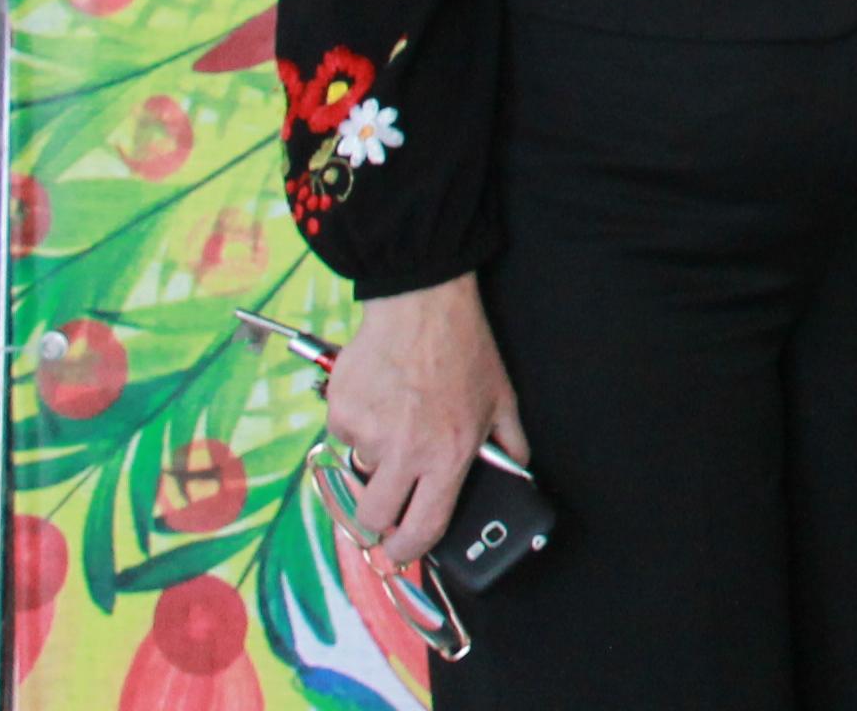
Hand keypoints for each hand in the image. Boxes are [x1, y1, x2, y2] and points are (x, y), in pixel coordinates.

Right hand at [328, 277, 529, 567]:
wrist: (421, 305)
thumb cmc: (464, 350)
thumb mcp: (502, 399)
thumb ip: (509, 444)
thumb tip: (516, 474)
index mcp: (448, 456)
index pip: (423, 527)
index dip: (409, 549)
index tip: (401, 552)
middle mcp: (405, 451)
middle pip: (373, 517)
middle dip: (378, 516)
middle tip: (389, 496)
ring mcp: (368, 432)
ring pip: (359, 469)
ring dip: (375, 455)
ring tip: (399, 416)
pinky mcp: (340, 412)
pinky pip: (343, 434)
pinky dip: (358, 423)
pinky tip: (381, 395)